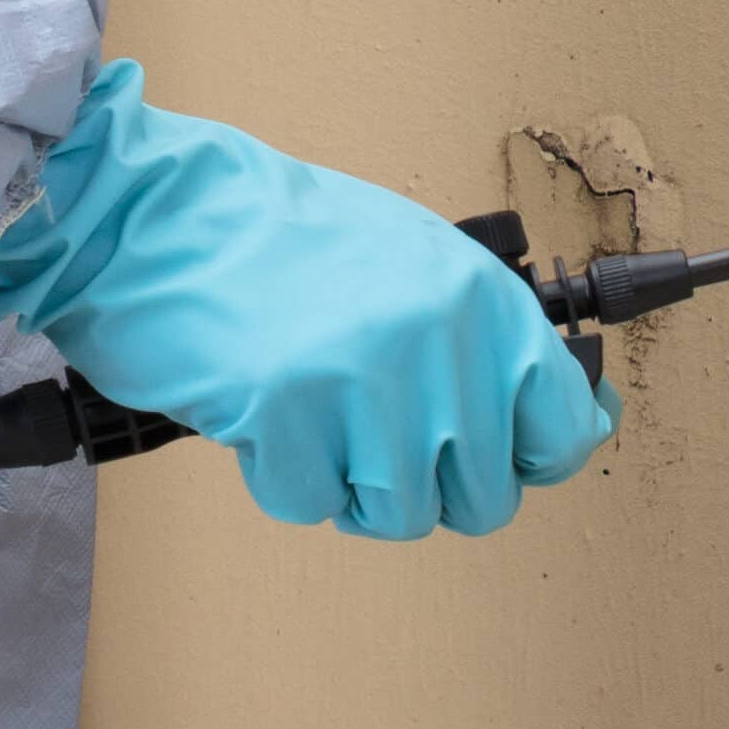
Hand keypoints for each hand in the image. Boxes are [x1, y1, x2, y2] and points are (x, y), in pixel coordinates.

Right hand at [0, 67, 617, 536]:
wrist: (156, 213)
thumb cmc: (277, 239)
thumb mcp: (412, 262)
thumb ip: (485, 343)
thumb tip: (572, 422)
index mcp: (481, 299)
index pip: (563, 430)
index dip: (532, 460)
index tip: (502, 454)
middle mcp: (438, 341)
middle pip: (481, 497)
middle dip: (426, 484)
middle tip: (369, 432)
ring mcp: (363, 381)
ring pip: (398, 515)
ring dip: (349, 485)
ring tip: (311, 416)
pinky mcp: (285, 417)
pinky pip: (308, 504)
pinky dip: (279, 476)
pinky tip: (260, 413)